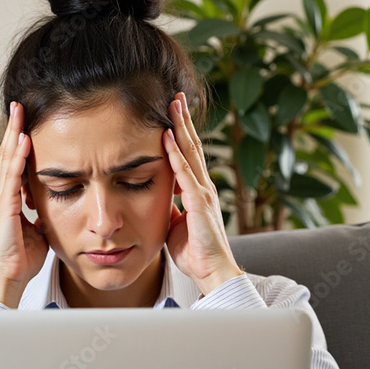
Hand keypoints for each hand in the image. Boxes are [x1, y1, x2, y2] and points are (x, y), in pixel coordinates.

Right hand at [0, 101, 48, 306]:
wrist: (7, 278)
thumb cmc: (20, 260)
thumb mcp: (38, 232)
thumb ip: (43, 216)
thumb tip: (55, 209)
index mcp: (8, 200)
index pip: (13, 164)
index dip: (18, 142)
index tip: (26, 123)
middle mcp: (1, 195)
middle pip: (7, 154)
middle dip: (13, 128)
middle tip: (19, 106)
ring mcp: (0, 199)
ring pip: (7, 159)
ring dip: (13, 134)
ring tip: (19, 112)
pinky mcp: (4, 207)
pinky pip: (13, 176)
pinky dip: (18, 156)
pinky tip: (23, 140)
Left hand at [163, 92, 243, 295]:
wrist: (211, 272)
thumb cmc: (194, 252)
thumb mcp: (175, 224)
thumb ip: (169, 207)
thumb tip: (158, 199)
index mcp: (198, 190)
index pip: (189, 155)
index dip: (180, 133)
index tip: (172, 113)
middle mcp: (203, 186)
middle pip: (192, 145)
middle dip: (183, 120)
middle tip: (176, 96)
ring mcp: (203, 193)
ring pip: (191, 153)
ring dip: (181, 128)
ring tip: (174, 105)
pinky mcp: (200, 203)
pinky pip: (185, 175)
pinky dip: (175, 155)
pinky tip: (166, 138)